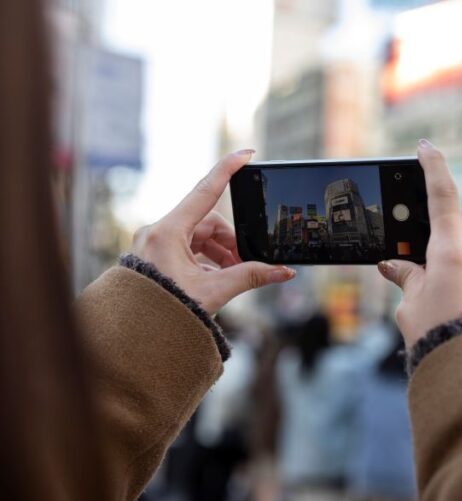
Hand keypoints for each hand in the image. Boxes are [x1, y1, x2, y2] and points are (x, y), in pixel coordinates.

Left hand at [130, 150, 295, 313]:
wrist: (133, 340)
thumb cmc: (166, 313)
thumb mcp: (214, 292)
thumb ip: (251, 277)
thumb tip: (283, 272)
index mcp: (168, 232)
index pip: (205, 191)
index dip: (228, 169)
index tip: (246, 153)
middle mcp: (157, 233)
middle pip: (207, 223)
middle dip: (230, 242)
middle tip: (245, 264)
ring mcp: (154, 245)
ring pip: (198, 238)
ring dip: (219, 255)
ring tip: (230, 278)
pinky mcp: (154, 257)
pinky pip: (186, 250)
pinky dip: (205, 262)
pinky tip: (214, 281)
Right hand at [377, 140, 461, 348]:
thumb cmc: (441, 334)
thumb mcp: (412, 303)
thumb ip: (405, 277)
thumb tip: (393, 265)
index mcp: (452, 248)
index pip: (442, 193)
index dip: (432, 166)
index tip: (424, 148)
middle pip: (456, 217)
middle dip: (433, 217)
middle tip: (410, 226)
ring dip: (444, 243)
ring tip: (420, 265)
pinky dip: (456, 261)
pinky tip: (441, 281)